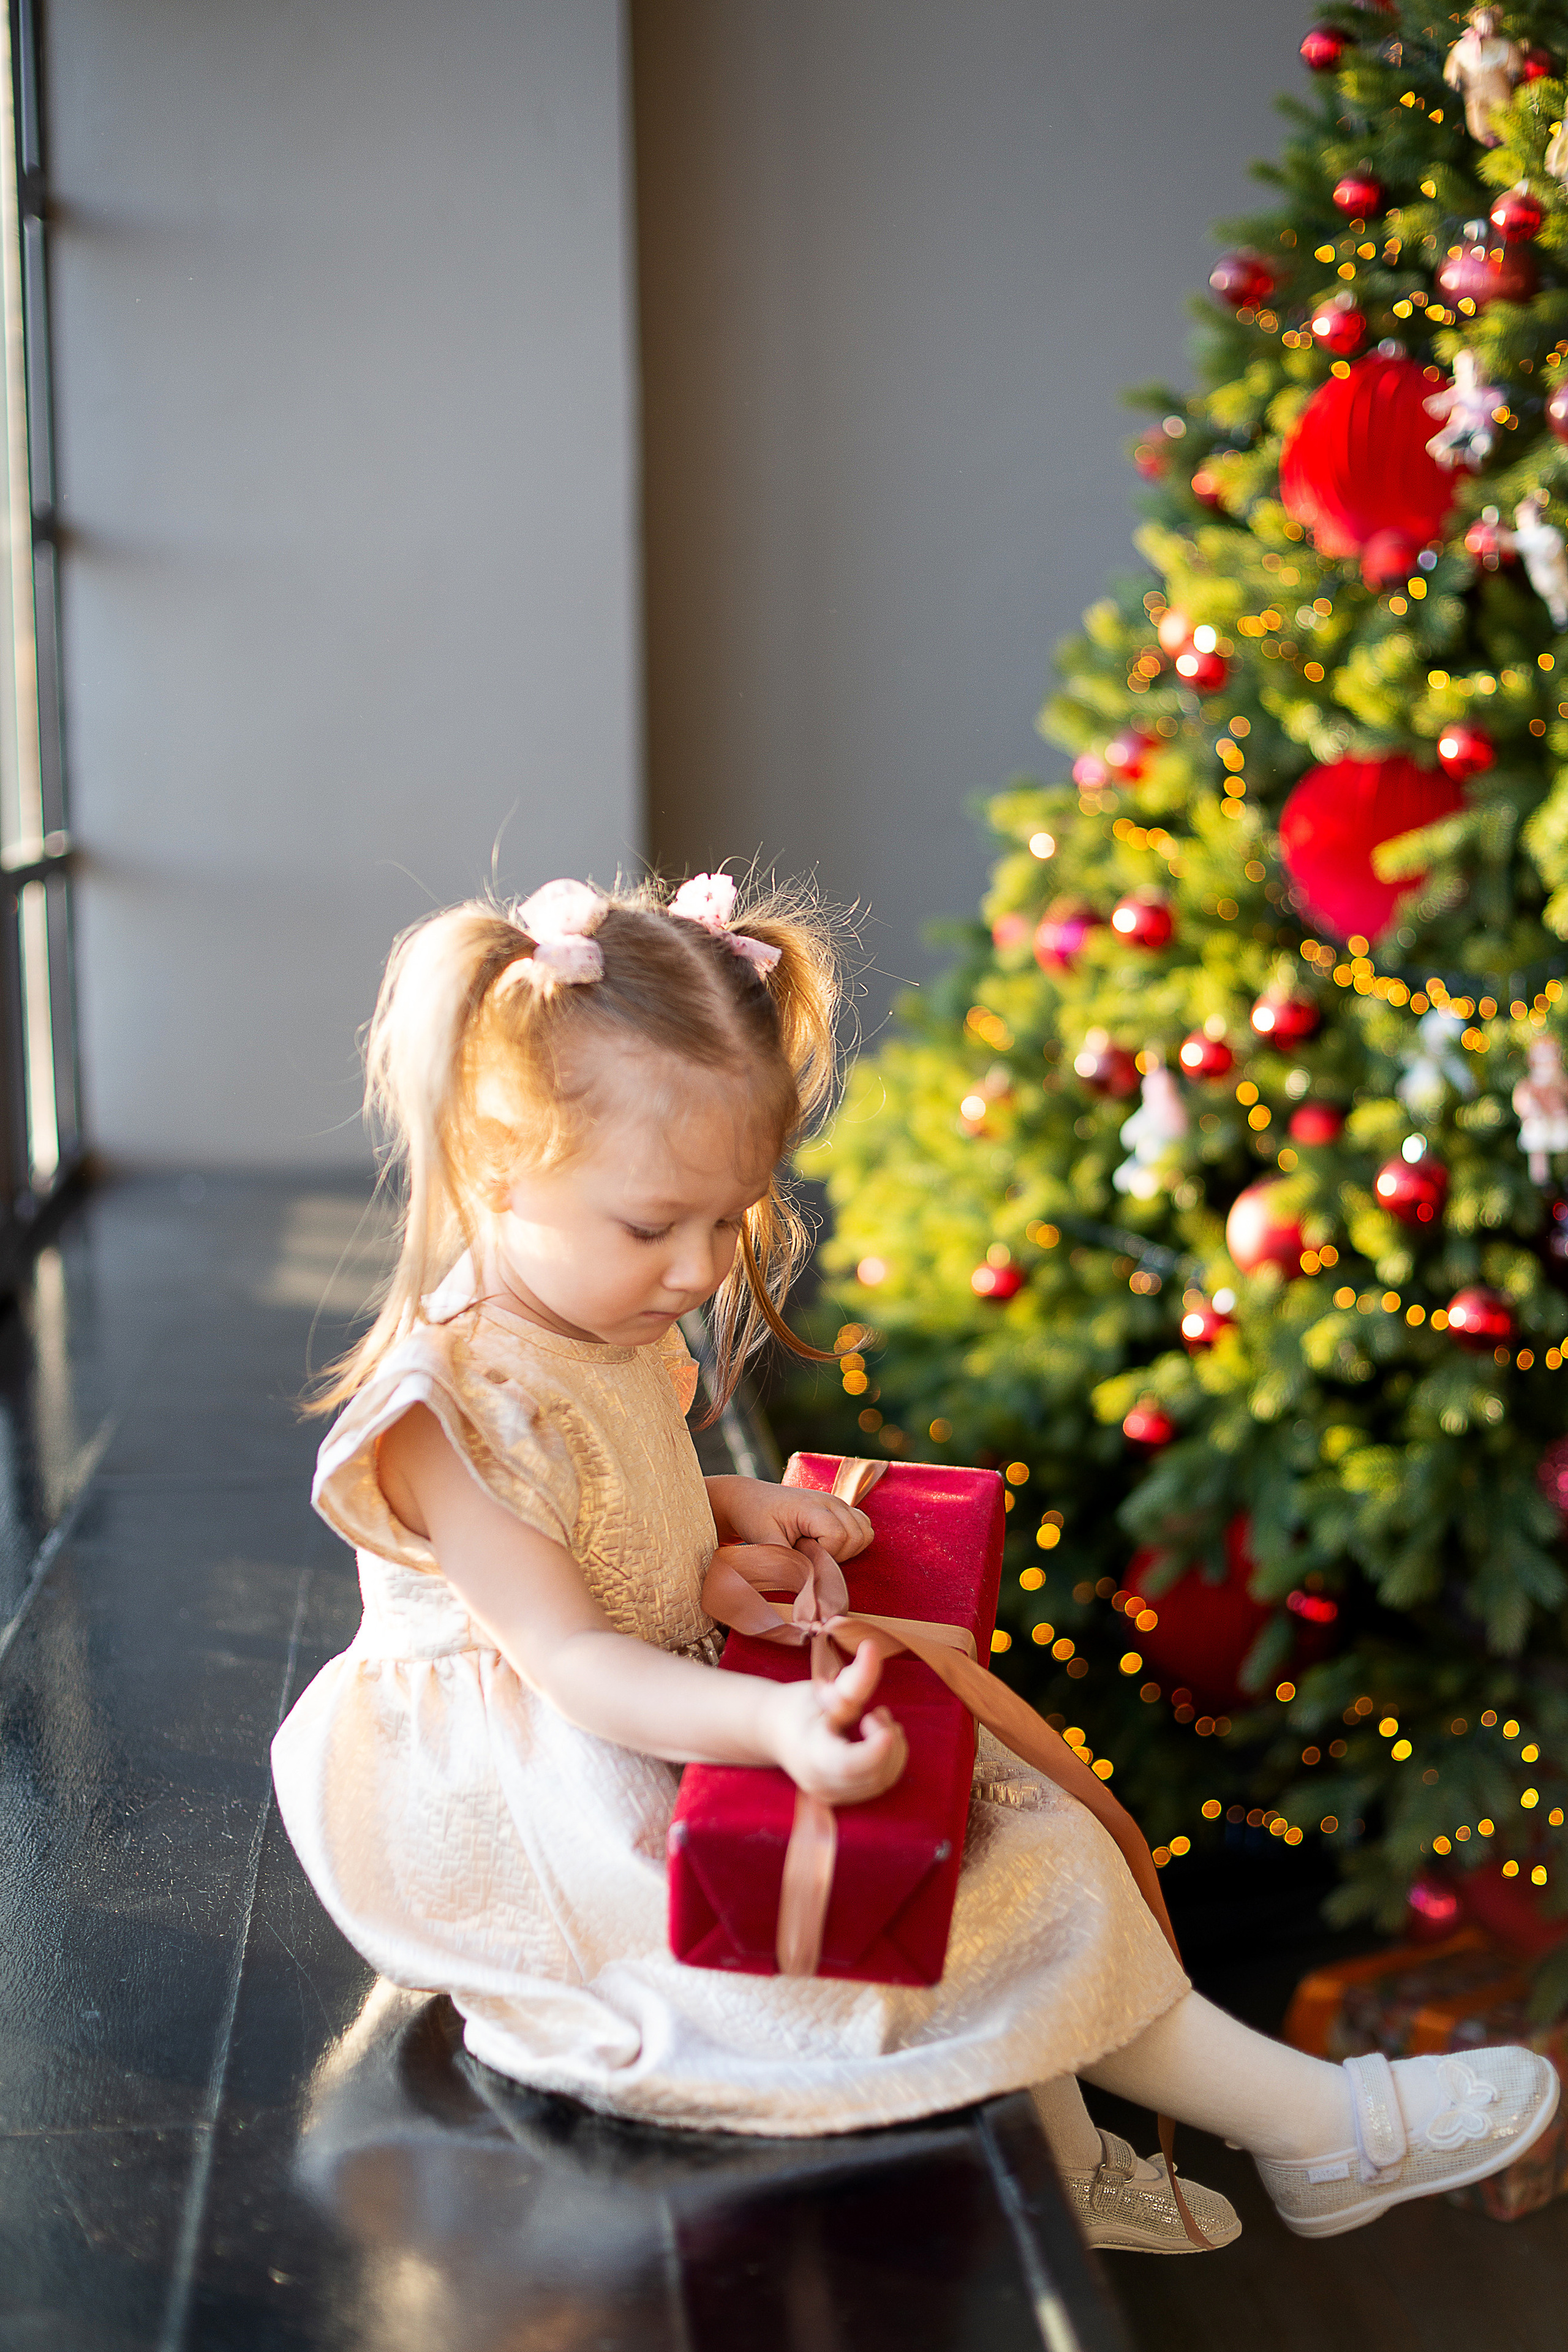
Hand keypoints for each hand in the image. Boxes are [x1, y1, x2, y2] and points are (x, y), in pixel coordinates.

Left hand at [706, 1474, 874, 1561]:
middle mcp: (830, 1501)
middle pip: (858, 1535)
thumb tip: (806, 1581)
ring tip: (820, 1550)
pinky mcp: (839, 1509)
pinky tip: (828, 1545)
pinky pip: (863, 1527)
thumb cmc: (755, 1517)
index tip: (802, 1553)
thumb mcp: (765, 1540)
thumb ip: (787, 1560)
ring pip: (865, 1532)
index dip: (826, 1554)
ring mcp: (837, 1503)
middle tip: (811, 1554)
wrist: (749, 1498)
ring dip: (849, 1549)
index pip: (840, 1535)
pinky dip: (852, 1542)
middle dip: (839, 1555)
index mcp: (811, 1506)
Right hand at [763, 1640, 906, 1803]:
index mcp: (811, 1753)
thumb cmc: (798, 1707)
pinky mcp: (841, 1797)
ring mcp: (831, 1794)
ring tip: (875, 1721)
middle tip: (877, 1712)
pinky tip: (875, 1739)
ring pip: (881, 1782)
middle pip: (873, 1774)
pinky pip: (878, 1785)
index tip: (883, 1721)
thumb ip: (854, 1677)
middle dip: (888, 1740)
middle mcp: (820, 1781)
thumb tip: (872, 1646)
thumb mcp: (825, 1691)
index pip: (848, 1764)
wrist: (772, 1730)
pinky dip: (887, 1760)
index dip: (875, 1749)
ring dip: (892, 1750)